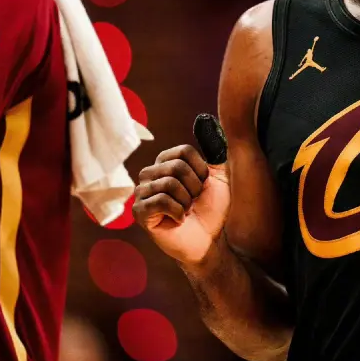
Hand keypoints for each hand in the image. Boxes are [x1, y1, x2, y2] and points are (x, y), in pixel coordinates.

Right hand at [133, 145, 229, 266]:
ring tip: (186, 211)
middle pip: (176, 166)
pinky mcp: (139, 212)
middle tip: (193, 202)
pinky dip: (178, 212)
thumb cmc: (213, 208)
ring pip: (169, 183)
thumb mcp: (220, 176)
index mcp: (167, 162)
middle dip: (194, 187)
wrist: (210, 240)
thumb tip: (207, 120)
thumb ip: (215, 150)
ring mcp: (142, 192)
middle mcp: (150, 174)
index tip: (203, 186)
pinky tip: (179, 220)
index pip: (184, 151)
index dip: (201, 171)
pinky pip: (161, 201)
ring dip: (186, 201)